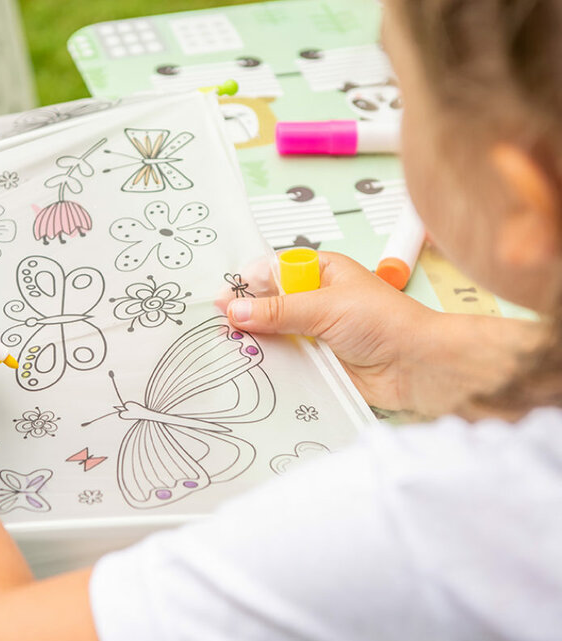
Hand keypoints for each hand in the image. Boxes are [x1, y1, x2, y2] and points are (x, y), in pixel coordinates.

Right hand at [221, 251, 447, 413]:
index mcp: (321, 272)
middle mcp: (315, 300)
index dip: (246, 284)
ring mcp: (314, 333)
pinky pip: (284, 362)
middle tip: (223, 328)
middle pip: (267, 305)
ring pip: (272, 335)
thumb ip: (277, 310)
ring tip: (231, 350)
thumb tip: (234, 310)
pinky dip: (269, 366)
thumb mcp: (325, 307)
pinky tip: (250, 369)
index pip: (272, 271)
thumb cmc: (385, 323)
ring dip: (256, 343)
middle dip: (246, 316)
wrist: (417, 367)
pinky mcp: (316, 363)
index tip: (223, 300)